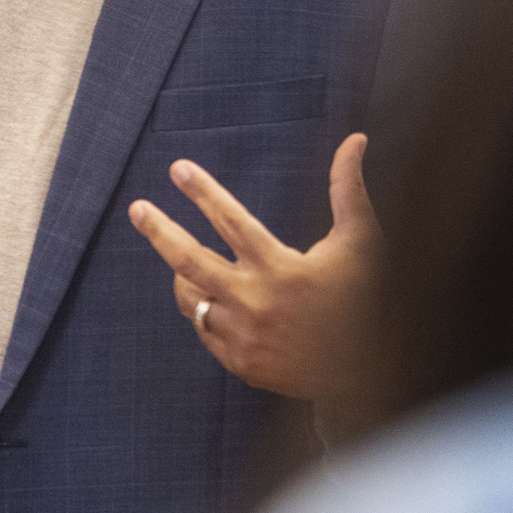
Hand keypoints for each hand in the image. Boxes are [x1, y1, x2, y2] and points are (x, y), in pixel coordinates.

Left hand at [125, 133, 381, 399]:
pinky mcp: (242, 364)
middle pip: (189, 261)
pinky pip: (205, 330)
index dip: (203, 191)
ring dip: (184, 275)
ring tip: (186, 259)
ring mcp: (245, 338)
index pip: (231, 221)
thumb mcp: (362, 242)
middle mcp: (256, 303)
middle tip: (137, 208)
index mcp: (282, 269)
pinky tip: (214, 299)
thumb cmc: (370, 297)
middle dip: (159, 230)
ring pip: (191, 299)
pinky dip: (205, 310)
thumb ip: (348, 189)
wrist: (375, 373)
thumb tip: (354, 139)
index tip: (178, 168)